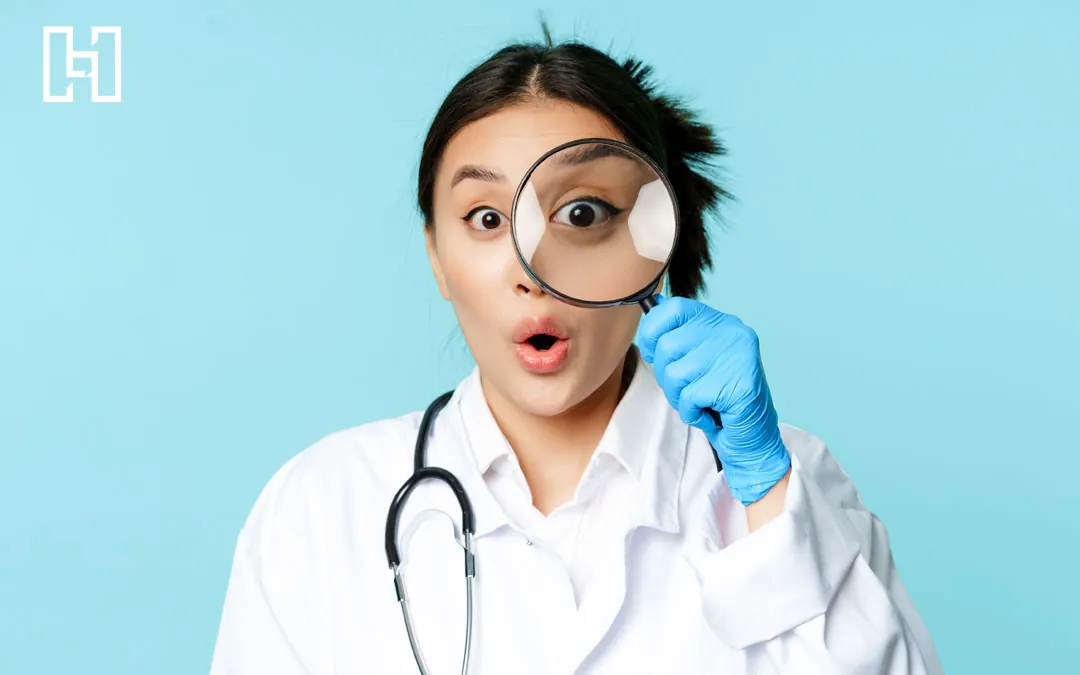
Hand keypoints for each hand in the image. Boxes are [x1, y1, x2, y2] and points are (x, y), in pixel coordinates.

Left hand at [636, 295, 790, 505]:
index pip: (673, 308)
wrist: (751, 437)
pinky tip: (710, 413)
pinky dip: (692, 412)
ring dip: (679, 397)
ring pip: (675, 373)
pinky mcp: (738, 384)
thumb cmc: (718, 399)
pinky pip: (690, 397)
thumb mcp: (696, 359)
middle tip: (688, 389)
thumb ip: (679, 335)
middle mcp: (732, 332)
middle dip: (666, 376)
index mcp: (720, 322)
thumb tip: (653, 307)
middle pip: (668, 345)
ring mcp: (738, 356)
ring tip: (700, 402)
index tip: (654, 352)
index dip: (653, 332)